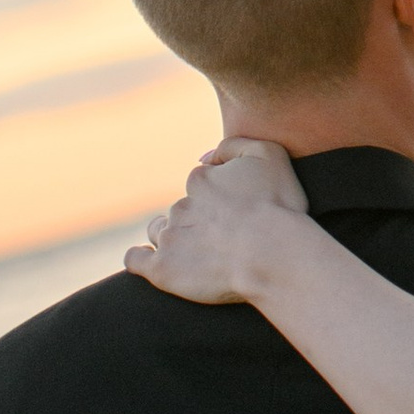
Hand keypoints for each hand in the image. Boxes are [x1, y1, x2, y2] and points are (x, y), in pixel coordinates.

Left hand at [123, 139, 309, 303]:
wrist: (271, 255)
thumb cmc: (277, 207)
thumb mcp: (268, 154)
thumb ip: (234, 145)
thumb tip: (205, 157)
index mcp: (202, 179)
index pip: (201, 183)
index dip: (218, 198)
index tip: (236, 214)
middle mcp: (180, 205)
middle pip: (182, 210)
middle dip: (197, 220)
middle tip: (224, 239)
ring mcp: (169, 237)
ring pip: (160, 232)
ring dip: (172, 238)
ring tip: (195, 254)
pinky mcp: (162, 268)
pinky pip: (136, 259)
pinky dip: (139, 259)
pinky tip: (149, 262)